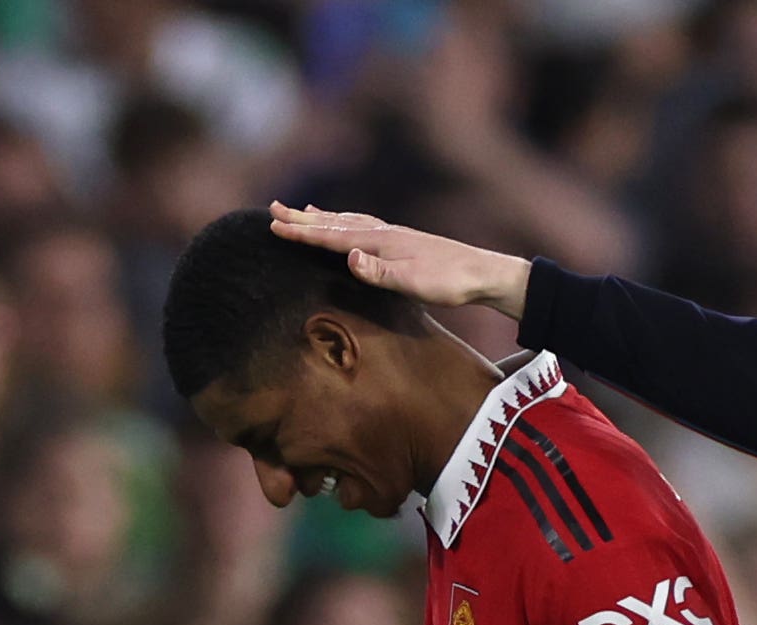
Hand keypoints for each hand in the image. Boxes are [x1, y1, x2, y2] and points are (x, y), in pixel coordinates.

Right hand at [268, 205, 532, 318]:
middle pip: (334, 222)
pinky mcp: (402, 241)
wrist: (483, 273)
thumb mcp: (413, 283)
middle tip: (273, 209)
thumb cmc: (449, 282)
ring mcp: (393, 234)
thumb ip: (379, 272)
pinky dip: (346, 222)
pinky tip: (347, 225)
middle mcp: (382, 232)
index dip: (301, 233)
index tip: (272, 226)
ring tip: (301, 212)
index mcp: (380, 241)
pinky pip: (363, 225)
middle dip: (302, 218)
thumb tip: (349, 257)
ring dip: (322, 218)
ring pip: (348, 221)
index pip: (332, 236)